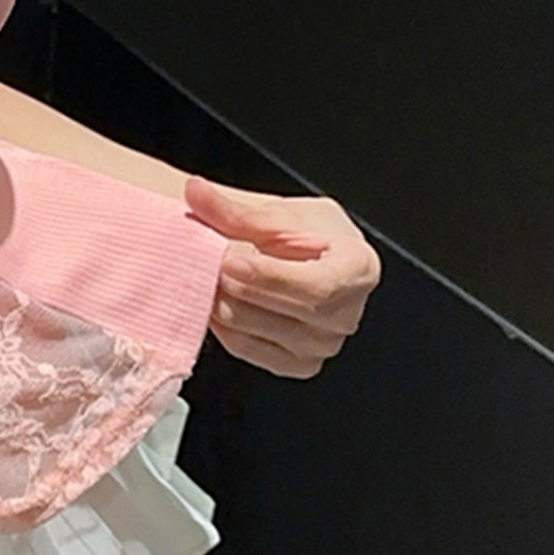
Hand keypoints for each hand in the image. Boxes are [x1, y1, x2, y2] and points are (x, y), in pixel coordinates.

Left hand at [183, 175, 380, 378]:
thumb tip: (195, 191)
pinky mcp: (296, 363)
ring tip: (206, 277)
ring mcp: (324, 344)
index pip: (318, 285)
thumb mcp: (275, 212)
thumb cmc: (301, 233)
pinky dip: (222, 325)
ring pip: (260, 330)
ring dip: (224, 303)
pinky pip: (248, 349)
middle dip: (239, 286)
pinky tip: (212, 300)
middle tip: (206, 264)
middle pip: (288, 311)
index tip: (230, 262)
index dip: (271, 277)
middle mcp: (347, 313)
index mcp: (358, 267)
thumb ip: (235, 209)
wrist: (301, 257)